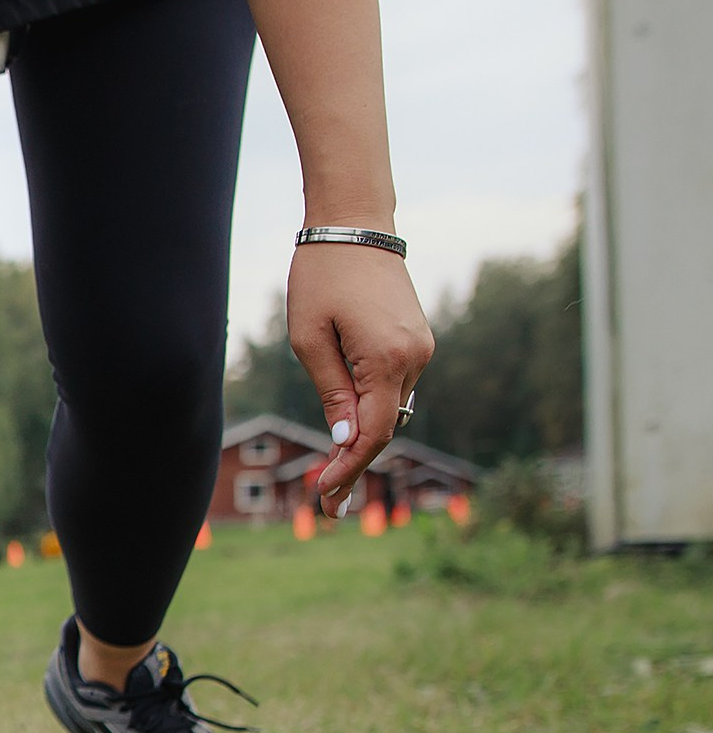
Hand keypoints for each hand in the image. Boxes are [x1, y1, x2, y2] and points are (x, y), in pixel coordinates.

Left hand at [287, 241, 433, 514]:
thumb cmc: (321, 278)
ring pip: (391, 407)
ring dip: (363, 437)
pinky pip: (394, 385)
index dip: (349, 469)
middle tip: (327, 506)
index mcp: (388, 359)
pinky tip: (347, 427)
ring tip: (329, 474)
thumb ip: (332, 392)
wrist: (355, 226)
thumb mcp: (310, 339)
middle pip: (386, 427)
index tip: (326, 498)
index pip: (374, 433)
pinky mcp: (418, 340)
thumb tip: (347, 440)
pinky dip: (372, 407)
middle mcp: (416, 358)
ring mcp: (422, 348)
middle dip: (356, 465)